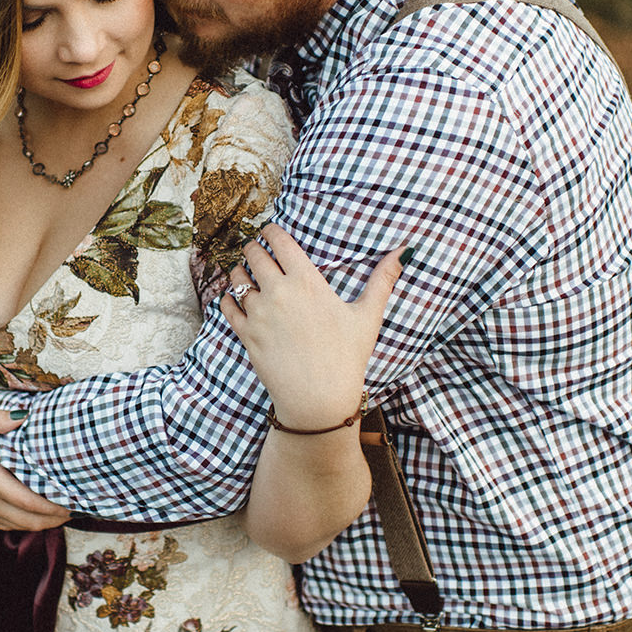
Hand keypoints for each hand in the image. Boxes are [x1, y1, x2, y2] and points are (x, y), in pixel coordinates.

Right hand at [0, 410, 71, 530]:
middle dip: (52, 520)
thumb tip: (26, 413)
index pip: (28, 501)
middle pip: (27, 521)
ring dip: (38, 525)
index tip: (72, 502)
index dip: (53, 506)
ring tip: (57, 515)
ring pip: (15, 527)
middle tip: (72, 511)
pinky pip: (1, 527)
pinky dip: (20, 525)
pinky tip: (30, 517)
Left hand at [220, 224, 403, 430]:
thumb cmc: (347, 357)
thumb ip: (383, 279)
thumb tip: (406, 250)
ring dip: (240, 272)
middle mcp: (279, 293)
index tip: (270, 231)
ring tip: (246, 273)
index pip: (279, 240)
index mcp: (307, 282)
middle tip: (257, 250)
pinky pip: (226, 305)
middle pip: (253, 254)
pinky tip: (236, 299)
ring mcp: (258, 314)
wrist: (319, 400)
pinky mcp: (246, 334)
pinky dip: (228, 298)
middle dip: (254, 248)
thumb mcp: (367, 316)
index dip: (271, 231)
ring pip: (237, 278)